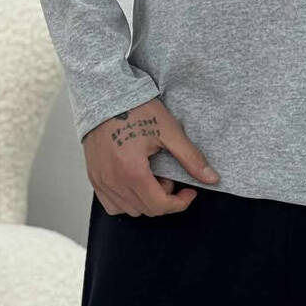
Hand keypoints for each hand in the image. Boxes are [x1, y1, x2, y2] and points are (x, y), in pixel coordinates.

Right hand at [83, 98, 218, 215]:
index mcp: (132, 171)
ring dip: (146, 200)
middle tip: (168, 175)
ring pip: (130, 209)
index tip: (189, 192)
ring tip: (151, 176)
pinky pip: (111, 204)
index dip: (180, 203)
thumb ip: (190, 158)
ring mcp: (101, 181)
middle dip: (164, 198)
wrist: (107, 96)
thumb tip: (212, 178)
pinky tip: (135, 183)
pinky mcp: (94, 178)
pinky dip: (127, 200)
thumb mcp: (169, 131)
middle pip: (146, 210)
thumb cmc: (136, 109)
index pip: (159, 205)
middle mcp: (114, 180)